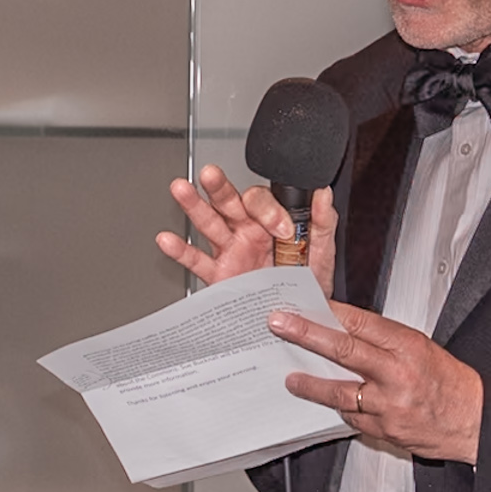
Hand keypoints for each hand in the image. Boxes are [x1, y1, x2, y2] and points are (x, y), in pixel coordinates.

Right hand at [157, 168, 336, 294]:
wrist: (300, 317)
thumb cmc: (308, 281)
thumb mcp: (321, 250)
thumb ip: (323, 220)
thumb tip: (323, 193)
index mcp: (270, 221)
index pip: (261, 201)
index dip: (269, 211)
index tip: (282, 230)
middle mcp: (246, 231)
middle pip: (228, 201)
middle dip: (219, 188)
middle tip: (210, 174)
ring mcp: (230, 251)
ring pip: (209, 223)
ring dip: (194, 205)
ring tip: (181, 189)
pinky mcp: (219, 276)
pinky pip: (197, 261)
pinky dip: (181, 251)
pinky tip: (167, 239)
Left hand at [269, 301, 482, 464]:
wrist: (472, 420)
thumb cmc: (448, 381)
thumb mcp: (420, 347)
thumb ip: (384, 340)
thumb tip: (344, 328)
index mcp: (407, 346)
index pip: (361, 322)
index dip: (329, 312)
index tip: (306, 304)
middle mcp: (396, 374)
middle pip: (343, 350)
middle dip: (307, 335)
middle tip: (281, 326)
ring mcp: (388, 405)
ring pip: (339, 391)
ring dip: (310, 384)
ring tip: (291, 379)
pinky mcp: (384, 430)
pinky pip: (351, 417)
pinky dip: (339, 408)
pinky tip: (328, 402)